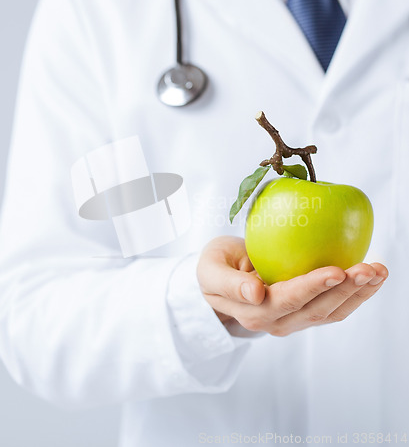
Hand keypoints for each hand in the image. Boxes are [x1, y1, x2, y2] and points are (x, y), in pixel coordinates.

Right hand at [197, 236, 387, 335]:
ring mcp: (292, 319)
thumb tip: (254, 294)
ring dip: (358, 294)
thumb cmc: (214, 268)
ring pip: (330, 313)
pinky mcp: (304, 312)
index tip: (336, 271)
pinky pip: (332, 308)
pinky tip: (370, 277)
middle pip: (316, 310)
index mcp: (252, 311)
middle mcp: (275, 321)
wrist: (218, 280)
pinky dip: (355, 294)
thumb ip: (228, 283)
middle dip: (346, 290)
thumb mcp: (210, 270)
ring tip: (379, 272)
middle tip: (370, 268)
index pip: (286, 300)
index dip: (312, 287)